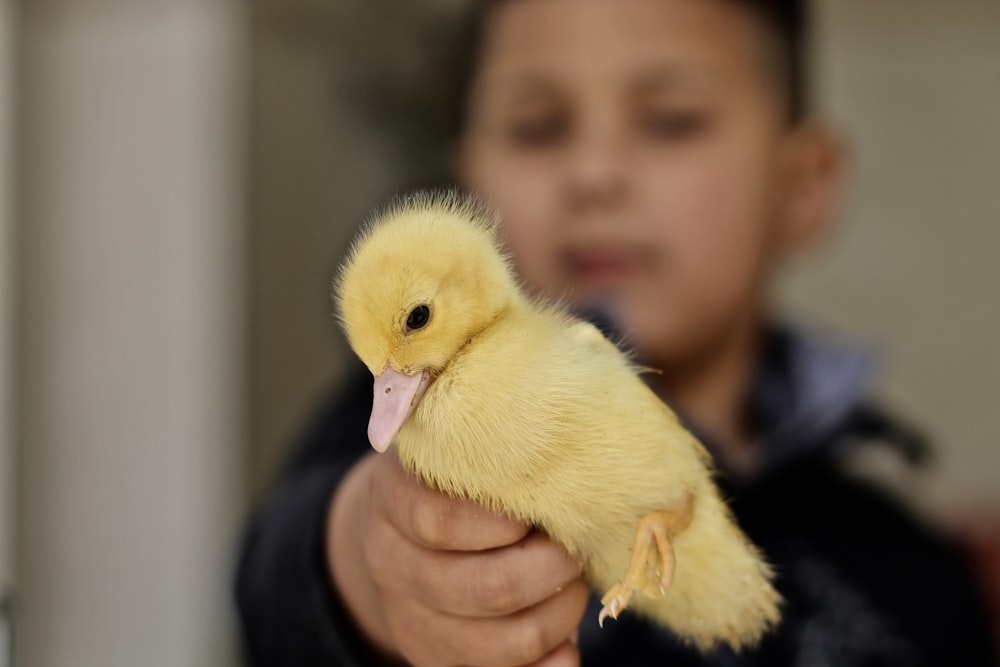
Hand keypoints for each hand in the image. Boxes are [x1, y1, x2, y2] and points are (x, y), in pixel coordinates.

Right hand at [329, 452, 587, 666]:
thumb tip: (567, 464)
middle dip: (552, 570)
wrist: (406, 532)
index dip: (506, 520)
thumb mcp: (459, 442)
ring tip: (573, 583)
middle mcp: (391, 562)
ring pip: (502, 642)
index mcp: (394, 498)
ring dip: (560, 615)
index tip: (542, 505)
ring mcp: (409, 618)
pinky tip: (566, 645)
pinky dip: (549, 664)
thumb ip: (496, 441)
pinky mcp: (432, 659)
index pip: (442, 521)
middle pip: (483, 587)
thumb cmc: (457, 476)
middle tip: (575, 548)